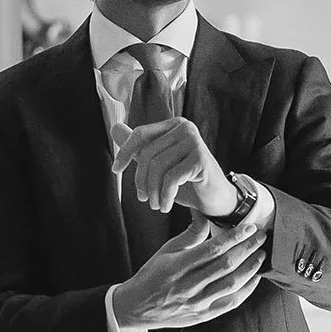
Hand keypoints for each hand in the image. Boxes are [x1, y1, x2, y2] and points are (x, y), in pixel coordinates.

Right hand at [111, 213, 268, 331]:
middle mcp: (189, 286)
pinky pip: (230, 303)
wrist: (137, 308)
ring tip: (261, 254)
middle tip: (262, 236)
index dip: (235, 236)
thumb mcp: (166, 251)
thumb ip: (189, 235)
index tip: (250, 226)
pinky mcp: (203, 315)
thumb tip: (206, 214)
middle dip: (248, 248)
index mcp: (178, 266)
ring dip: (251, 268)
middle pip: (226, 265)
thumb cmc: (152, 275)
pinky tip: (255, 277)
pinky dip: (246, 290)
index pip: (213, 248)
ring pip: (232, 284)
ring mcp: (197, 303)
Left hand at [117, 117, 238, 218]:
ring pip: (158, 166)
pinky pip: (171, 178)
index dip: (125, 152)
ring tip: (156, 205)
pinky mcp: (200, 159)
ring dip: (153, 192)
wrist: (216, 199)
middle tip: (144, 199)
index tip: (115, 170)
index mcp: (174, 125)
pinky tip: (166, 206)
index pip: (141, 134)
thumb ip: (139, 147)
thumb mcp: (160, 164)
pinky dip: (165, 196)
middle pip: (148, 153)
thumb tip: (115, 128)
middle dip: (141, 180)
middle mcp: (185, 128)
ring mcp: (194, 142)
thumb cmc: (188, 182)